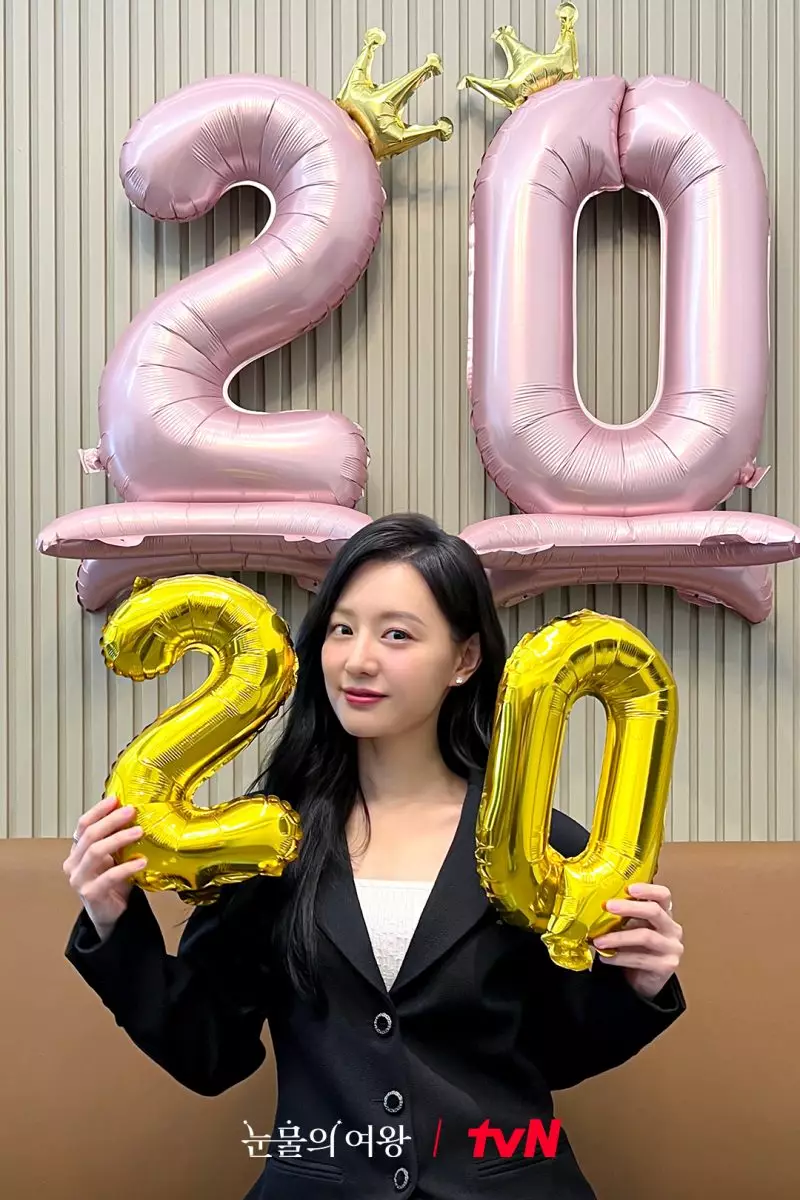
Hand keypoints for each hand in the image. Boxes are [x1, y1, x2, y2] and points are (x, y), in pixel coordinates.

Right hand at [62, 795, 147, 937]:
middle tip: (131, 811)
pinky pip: (109, 876)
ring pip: (96, 852)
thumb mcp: (115, 856)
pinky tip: (141, 862)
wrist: (112, 914)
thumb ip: (117, 838)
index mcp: (78, 850)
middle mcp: (74, 863)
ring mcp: (79, 879)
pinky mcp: (90, 893)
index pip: (83, 825)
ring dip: (119, 839)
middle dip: (112, 820)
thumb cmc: (113, 883)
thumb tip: (134, 812)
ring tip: (139, 832)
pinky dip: (126, 867)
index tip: (116, 799)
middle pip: (90, 835)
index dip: (99, 810)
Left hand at [591, 883, 682, 999]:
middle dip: (629, 907)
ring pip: (645, 936)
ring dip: (618, 938)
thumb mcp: (631, 927)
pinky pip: (640, 959)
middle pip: (654, 911)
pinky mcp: (666, 966)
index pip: (663, 895)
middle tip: (607, 906)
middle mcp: (672, 928)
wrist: (644, 980)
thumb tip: (597, 905)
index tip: (628, 888)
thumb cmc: (635, 948)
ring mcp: (672, 948)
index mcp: (664, 914)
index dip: (648, 889)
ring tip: (598, 941)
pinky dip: (619, 957)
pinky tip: (605, 957)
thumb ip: (623, 916)